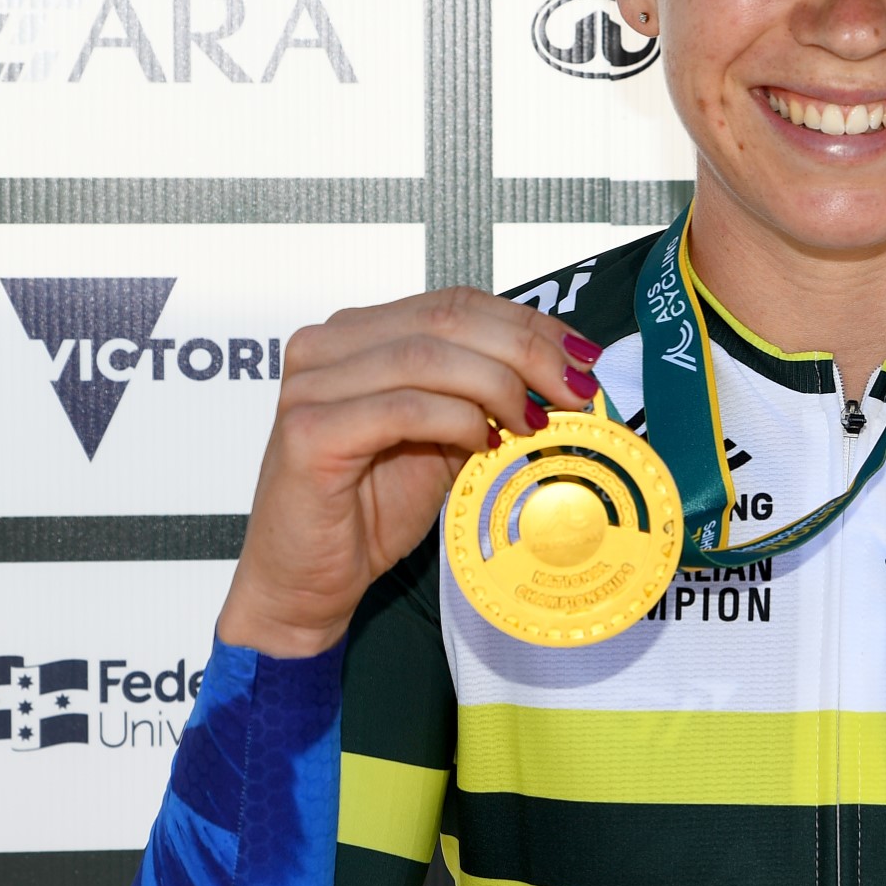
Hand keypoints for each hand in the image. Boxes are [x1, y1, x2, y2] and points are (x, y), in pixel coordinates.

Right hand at [216, 288, 602, 656]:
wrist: (305, 582)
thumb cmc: (367, 512)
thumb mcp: (442, 441)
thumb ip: (484, 400)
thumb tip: (562, 376)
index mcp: (356, 334)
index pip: (455, 303)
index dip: (527, 323)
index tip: (581, 358)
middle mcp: (325, 346)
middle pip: (447, 319)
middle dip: (527, 350)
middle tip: (575, 390)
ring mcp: (311, 385)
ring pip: (429, 355)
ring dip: (499, 385)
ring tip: (533, 423)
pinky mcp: (310, 432)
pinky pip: (404, 407)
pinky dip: (457, 420)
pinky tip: (483, 444)